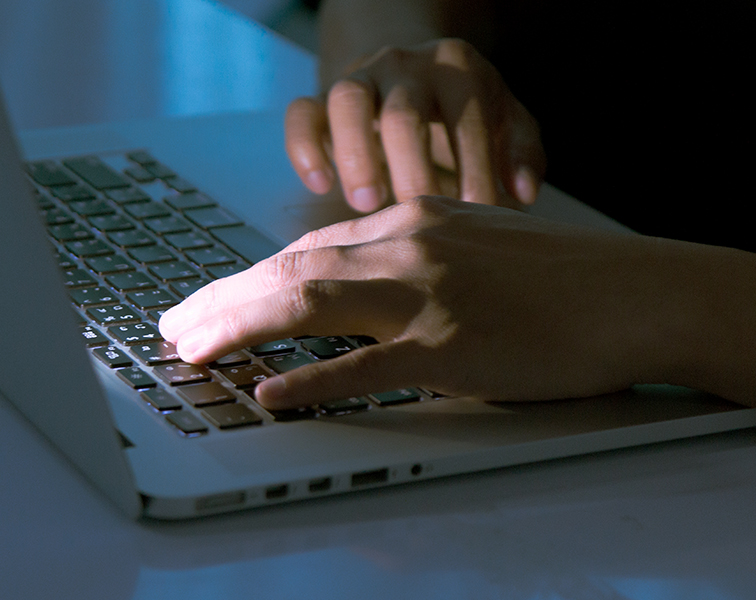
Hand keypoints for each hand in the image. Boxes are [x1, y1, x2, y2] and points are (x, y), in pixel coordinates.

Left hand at [158, 196, 687, 408]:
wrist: (630, 292)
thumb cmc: (554, 275)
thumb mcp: (469, 242)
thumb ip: (406, 254)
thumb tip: (348, 276)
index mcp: (408, 221)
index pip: (304, 249)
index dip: (246, 278)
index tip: (209, 301)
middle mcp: (405, 246)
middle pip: (288, 269)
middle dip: (221, 299)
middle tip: (174, 328)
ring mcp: (425, 295)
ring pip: (308, 301)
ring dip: (239, 326)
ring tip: (192, 352)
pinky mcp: (450, 346)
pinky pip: (365, 364)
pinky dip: (311, 379)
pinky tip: (268, 392)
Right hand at [285, 39, 545, 211]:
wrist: (410, 72)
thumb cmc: (462, 111)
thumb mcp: (504, 120)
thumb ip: (521, 152)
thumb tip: (521, 193)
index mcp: (457, 69)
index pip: (468, 119)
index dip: (474, 169)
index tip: (476, 214)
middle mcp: (405, 65)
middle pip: (403, 113)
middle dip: (410, 168)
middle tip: (416, 213)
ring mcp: (359, 78)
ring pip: (347, 103)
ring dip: (355, 156)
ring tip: (366, 204)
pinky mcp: (320, 97)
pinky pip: (301, 113)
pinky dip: (304, 148)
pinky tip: (320, 184)